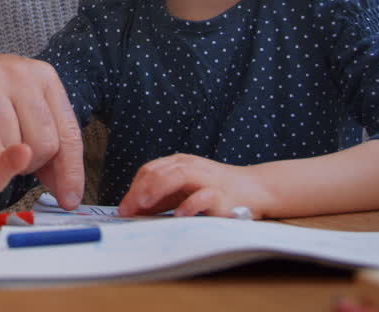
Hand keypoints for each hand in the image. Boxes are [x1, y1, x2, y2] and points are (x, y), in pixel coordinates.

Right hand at [0, 44, 83, 208]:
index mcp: (43, 77)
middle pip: (42, 143)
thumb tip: (68, 191)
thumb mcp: (21, 107)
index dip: (70, 172)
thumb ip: (46, 143)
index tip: (69, 200)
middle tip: (10, 158)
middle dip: (29, 165)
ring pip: (8, 142)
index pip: (67, 133)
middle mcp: (20, 73)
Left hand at [117, 153, 274, 218]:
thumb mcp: (184, 190)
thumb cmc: (216, 190)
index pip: (149, 170)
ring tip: (143, 205)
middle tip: (127, 211)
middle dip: (139, 192)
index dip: (133, 188)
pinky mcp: (220, 194)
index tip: (123, 208)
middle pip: (158, 172)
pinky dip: (189, 205)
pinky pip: (203, 196)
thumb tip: (134, 209)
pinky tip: (178, 216)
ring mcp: (206, 178)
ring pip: (177, 176)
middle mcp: (191, 166)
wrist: (255, 189)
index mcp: (180, 163)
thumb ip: (162, 197)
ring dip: (157, 189)